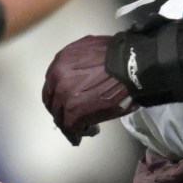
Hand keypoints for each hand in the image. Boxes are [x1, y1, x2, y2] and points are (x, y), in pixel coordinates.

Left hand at [43, 14, 182, 143]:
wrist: (130, 66)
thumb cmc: (118, 56)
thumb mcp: (90, 49)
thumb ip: (79, 62)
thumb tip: (84, 73)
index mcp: (60, 62)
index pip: (51, 84)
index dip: (58, 95)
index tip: (66, 101)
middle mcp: (57, 78)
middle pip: (52, 101)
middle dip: (61, 110)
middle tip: (70, 117)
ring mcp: (64, 97)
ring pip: (60, 116)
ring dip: (71, 124)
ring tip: (83, 129)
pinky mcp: (74, 113)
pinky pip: (71, 128)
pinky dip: (79, 133)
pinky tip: (91, 132)